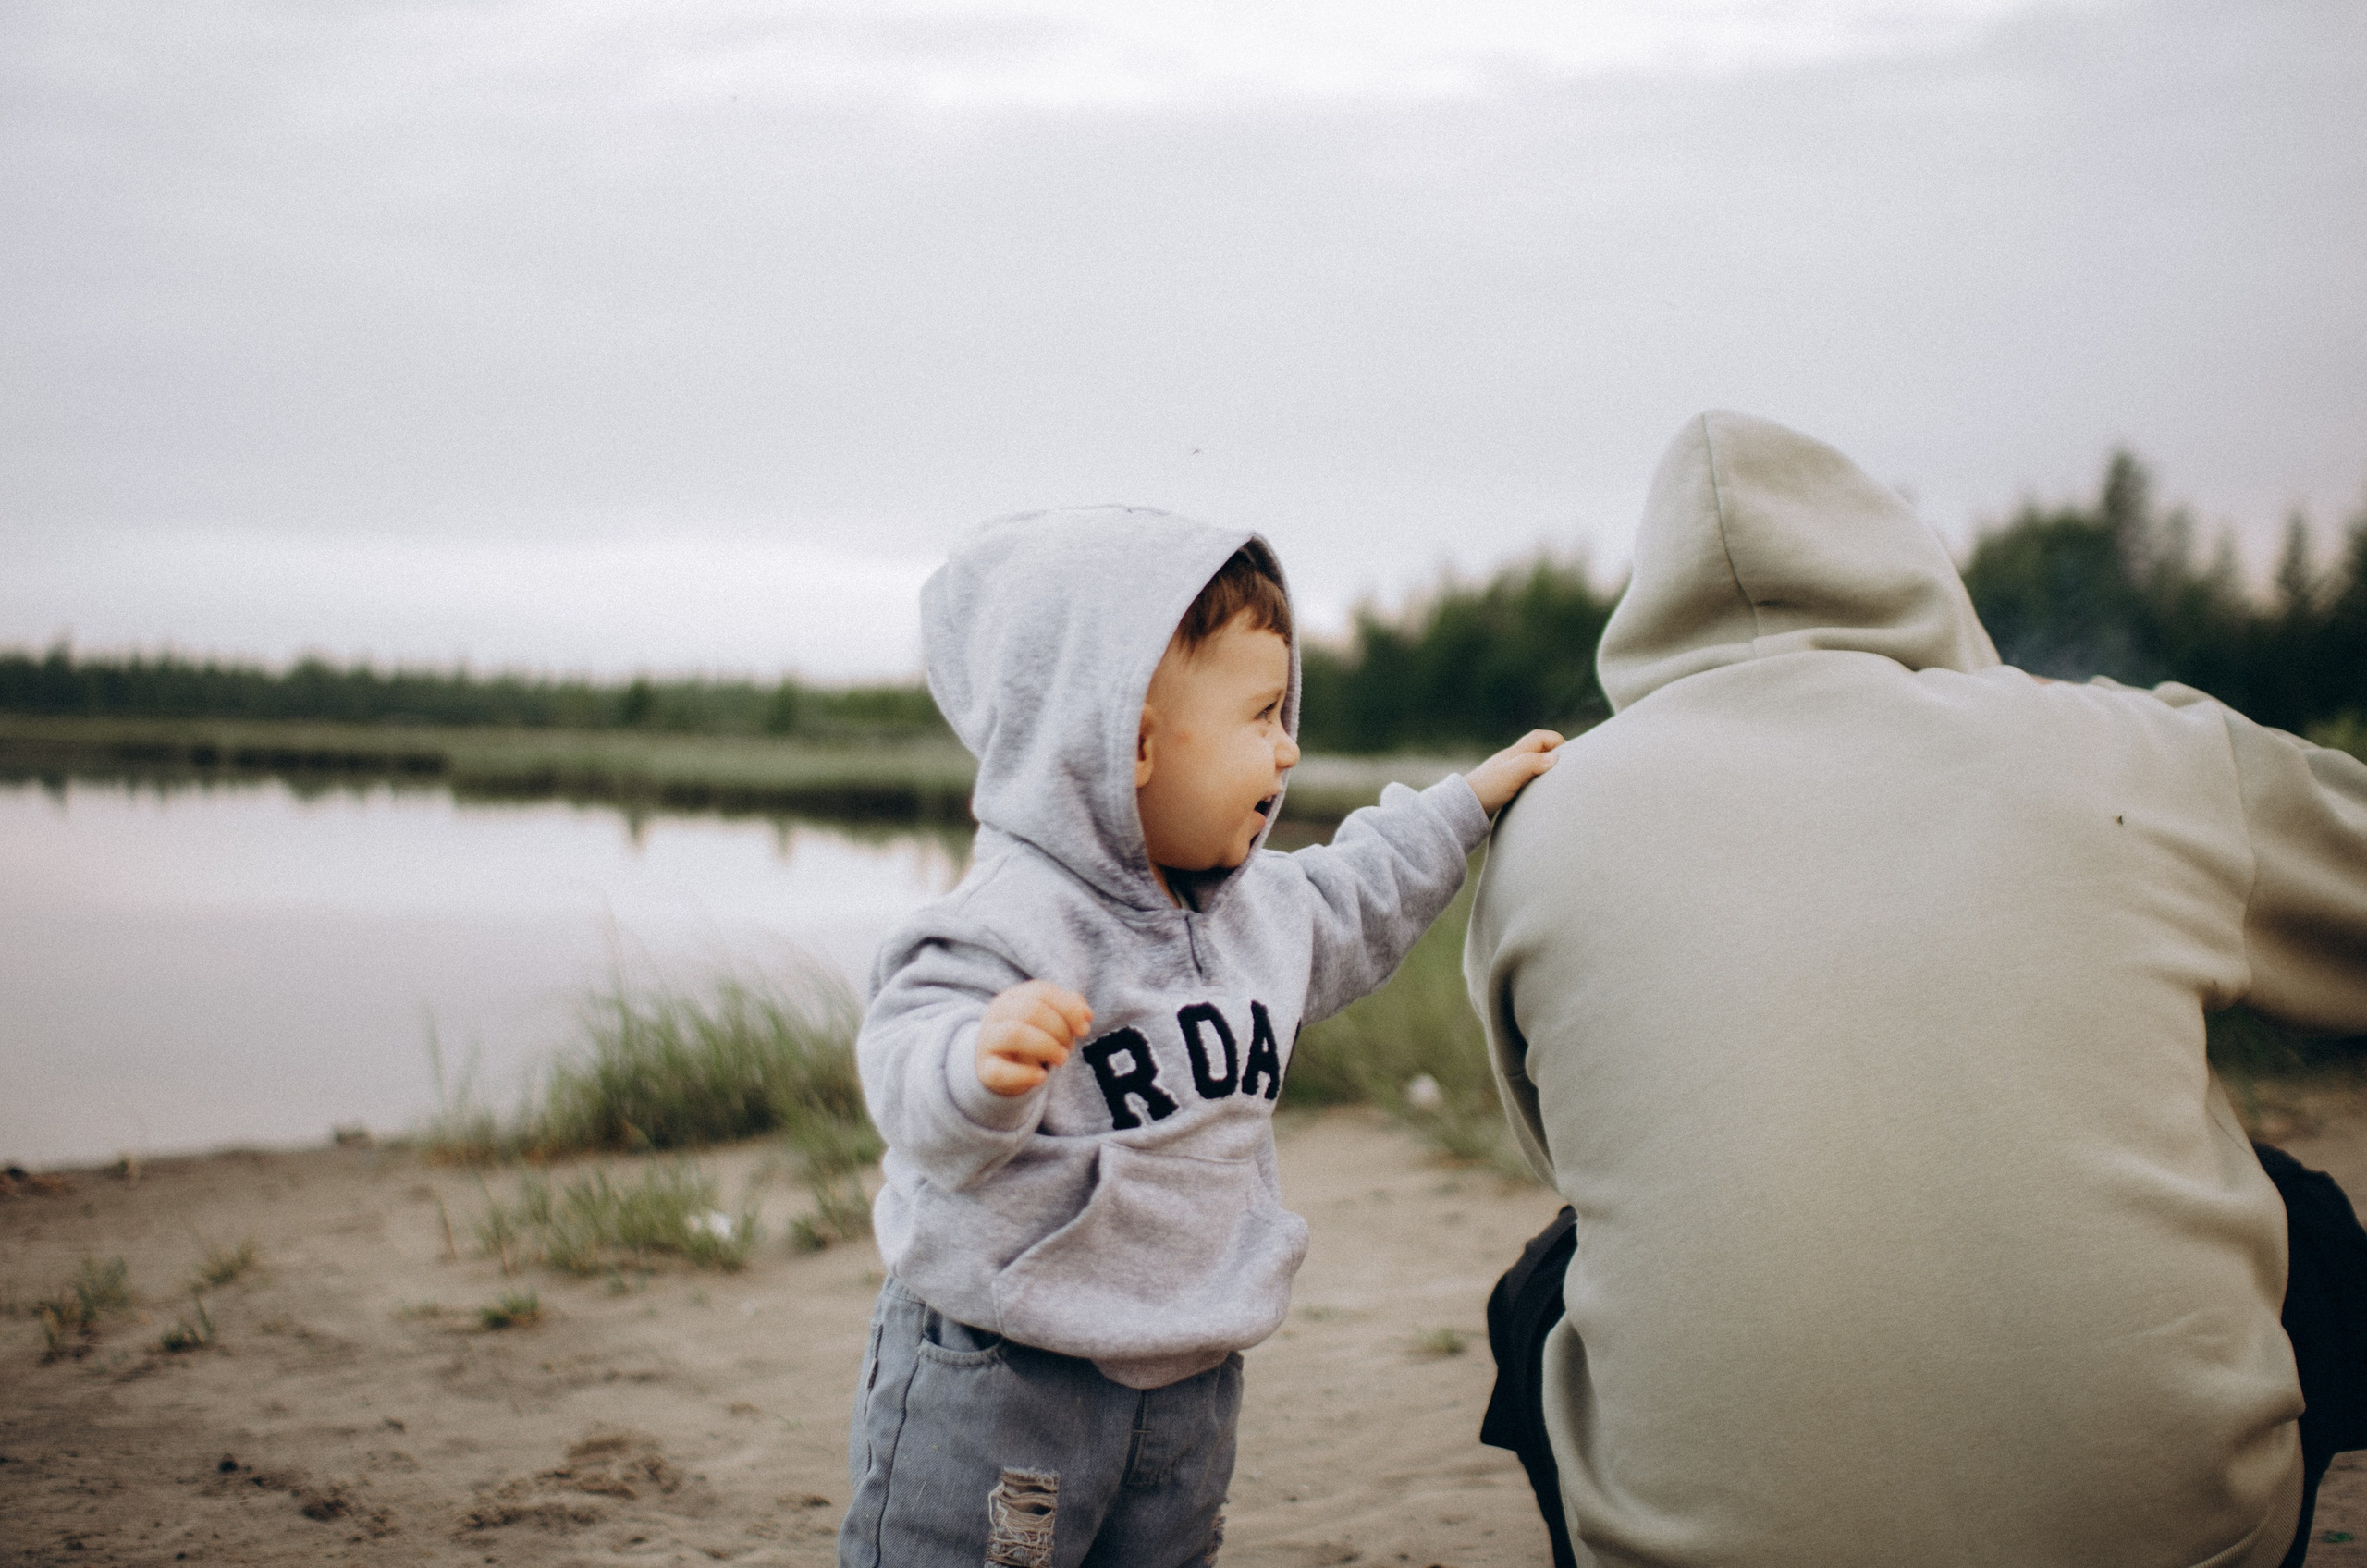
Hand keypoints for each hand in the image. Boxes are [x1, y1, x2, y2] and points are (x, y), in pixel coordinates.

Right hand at [976, 981, 1093, 1096]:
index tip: (1084, 1029)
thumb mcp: (1050, 1019)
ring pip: (1015, 1034)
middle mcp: (998, 1014)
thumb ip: (1070, 1010)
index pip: (1043, 992)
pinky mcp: (986, 1069)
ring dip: (1046, 1046)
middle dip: (1059, 1029)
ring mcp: (988, 1040)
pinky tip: (1041, 1077)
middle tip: (1069, 1047)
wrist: (997, 1065)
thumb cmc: (1031, 1037)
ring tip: (1061, 1059)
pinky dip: (1026, 1074)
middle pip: (1031, 1011)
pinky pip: (1001, 1070)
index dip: (1069, 1009)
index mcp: (1014, 996)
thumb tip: (1086, 1015)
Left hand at [1465, 729, 1564, 815]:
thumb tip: (1555, 759)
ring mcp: (1506, 775)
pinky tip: (1539, 798)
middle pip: (1537, 751)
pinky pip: (1525, 782)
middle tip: (1568, 771)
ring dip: (1544, 772)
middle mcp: (1511, 761)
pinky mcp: (1503, 791)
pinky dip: (1535, 785)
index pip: (1540, 737)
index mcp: (1515, 753)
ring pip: (1531, 767)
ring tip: (1557, 786)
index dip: (1557, 741)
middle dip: (1554, 756)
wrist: (1463, 809)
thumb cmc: (1487, 789)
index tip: (1570, 756)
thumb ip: (1532, 763)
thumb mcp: (1512, 774)